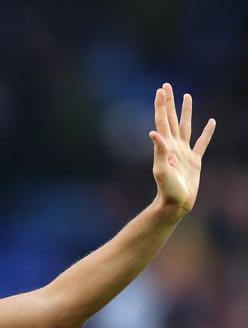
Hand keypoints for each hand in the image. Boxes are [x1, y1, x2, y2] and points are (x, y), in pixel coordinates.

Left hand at [150, 83, 215, 213]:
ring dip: (186, 111)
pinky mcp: (195, 160)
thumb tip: (153, 133)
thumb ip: (158, 151)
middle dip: (169, 102)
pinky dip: (207, 132)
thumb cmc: (167, 189)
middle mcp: (174, 146)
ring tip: (187, 96)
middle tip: (167, 86)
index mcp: (166, 146)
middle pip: (172, 119)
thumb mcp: (161, 170)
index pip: (163, 121)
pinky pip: (202, 142)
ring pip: (186, 126)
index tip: (160, 90)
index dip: (161, 105)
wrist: (175, 204)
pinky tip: (211, 122)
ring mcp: (184, 152)